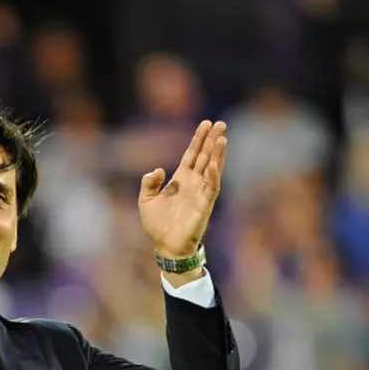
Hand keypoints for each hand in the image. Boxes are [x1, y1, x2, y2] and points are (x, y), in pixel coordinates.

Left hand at [138, 120, 226, 258]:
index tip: (206, 124)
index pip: (192, 154)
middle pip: (205, 156)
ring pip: (212, 168)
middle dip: (212, 140)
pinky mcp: (204, 205)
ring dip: (218, 154)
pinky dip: (214, 176)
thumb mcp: (146, 200)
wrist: (166, 246)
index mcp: (180, 179)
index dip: (198, 139)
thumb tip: (158, 170)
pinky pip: (211, 188)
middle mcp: (193, 183)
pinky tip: (215, 163)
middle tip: (221, 123)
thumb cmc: (157, 225)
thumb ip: (149, 182)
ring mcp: (200, 193)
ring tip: (223, 138)